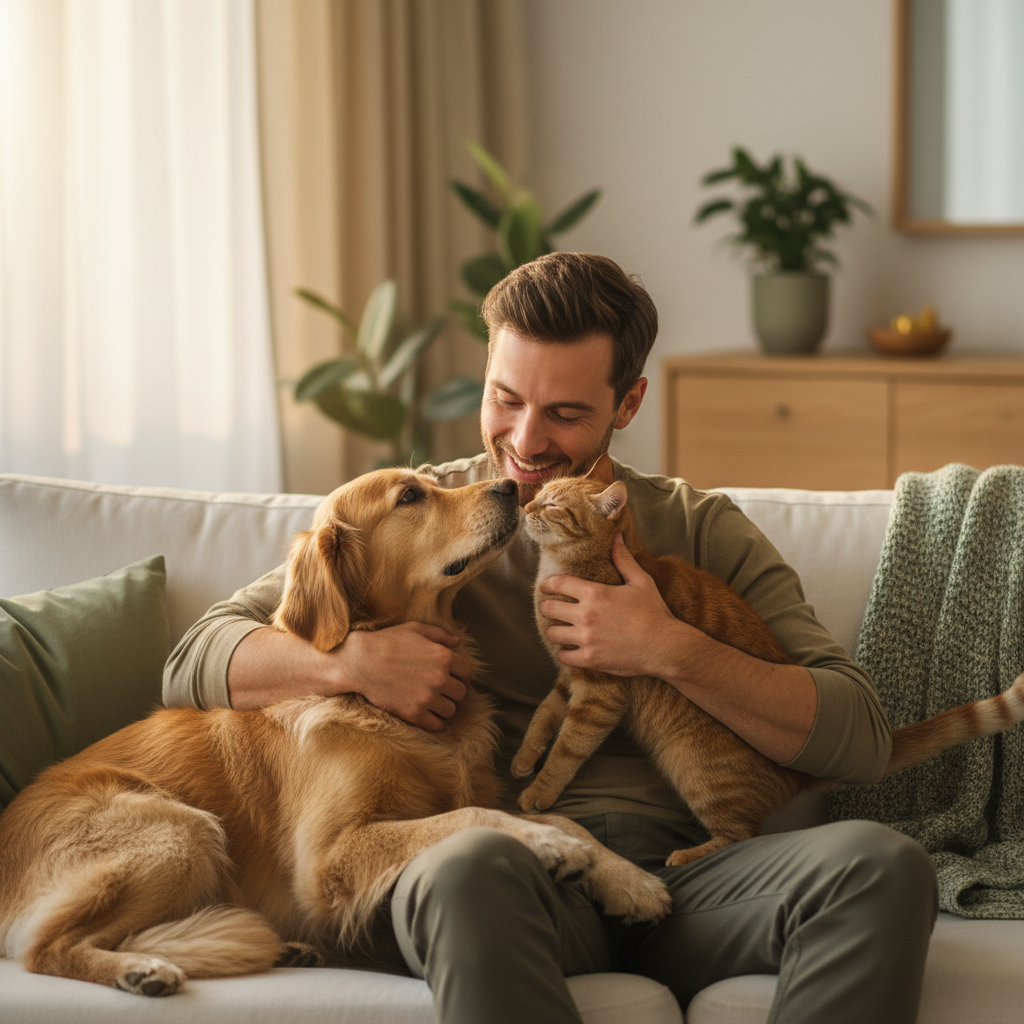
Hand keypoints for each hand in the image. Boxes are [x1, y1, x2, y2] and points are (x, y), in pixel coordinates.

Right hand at [332, 622, 472, 730]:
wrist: (360, 662)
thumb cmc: (387, 642)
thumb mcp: (415, 629)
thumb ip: (440, 635)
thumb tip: (458, 642)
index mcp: (443, 656)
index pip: (467, 672)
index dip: (459, 674)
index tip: (450, 676)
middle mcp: (439, 678)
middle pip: (461, 693)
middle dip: (452, 691)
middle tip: (440, 690)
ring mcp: (427, 697)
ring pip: (451, 710)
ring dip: (444, 707)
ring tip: (432, 702)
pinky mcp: (414, 713)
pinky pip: (437, 724)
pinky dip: (435, 721)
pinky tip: (427, 714)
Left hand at [539, 533, 681, 678]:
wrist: (665, 647)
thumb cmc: (654, 612)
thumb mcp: (641, 581)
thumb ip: (624, 559)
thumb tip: (617, 537)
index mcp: (595, 593)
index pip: (557, 584)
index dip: (547, 584)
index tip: (545, 587)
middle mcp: (586, 614)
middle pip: (548, 609)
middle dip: (548, 608)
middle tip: (553, 610)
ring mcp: (586, 638)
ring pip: (553, 633)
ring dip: (557, 631)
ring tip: (563, 631)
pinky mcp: (589, 659)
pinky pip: (563, 656)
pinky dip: (565, 653)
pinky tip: (572, 650)